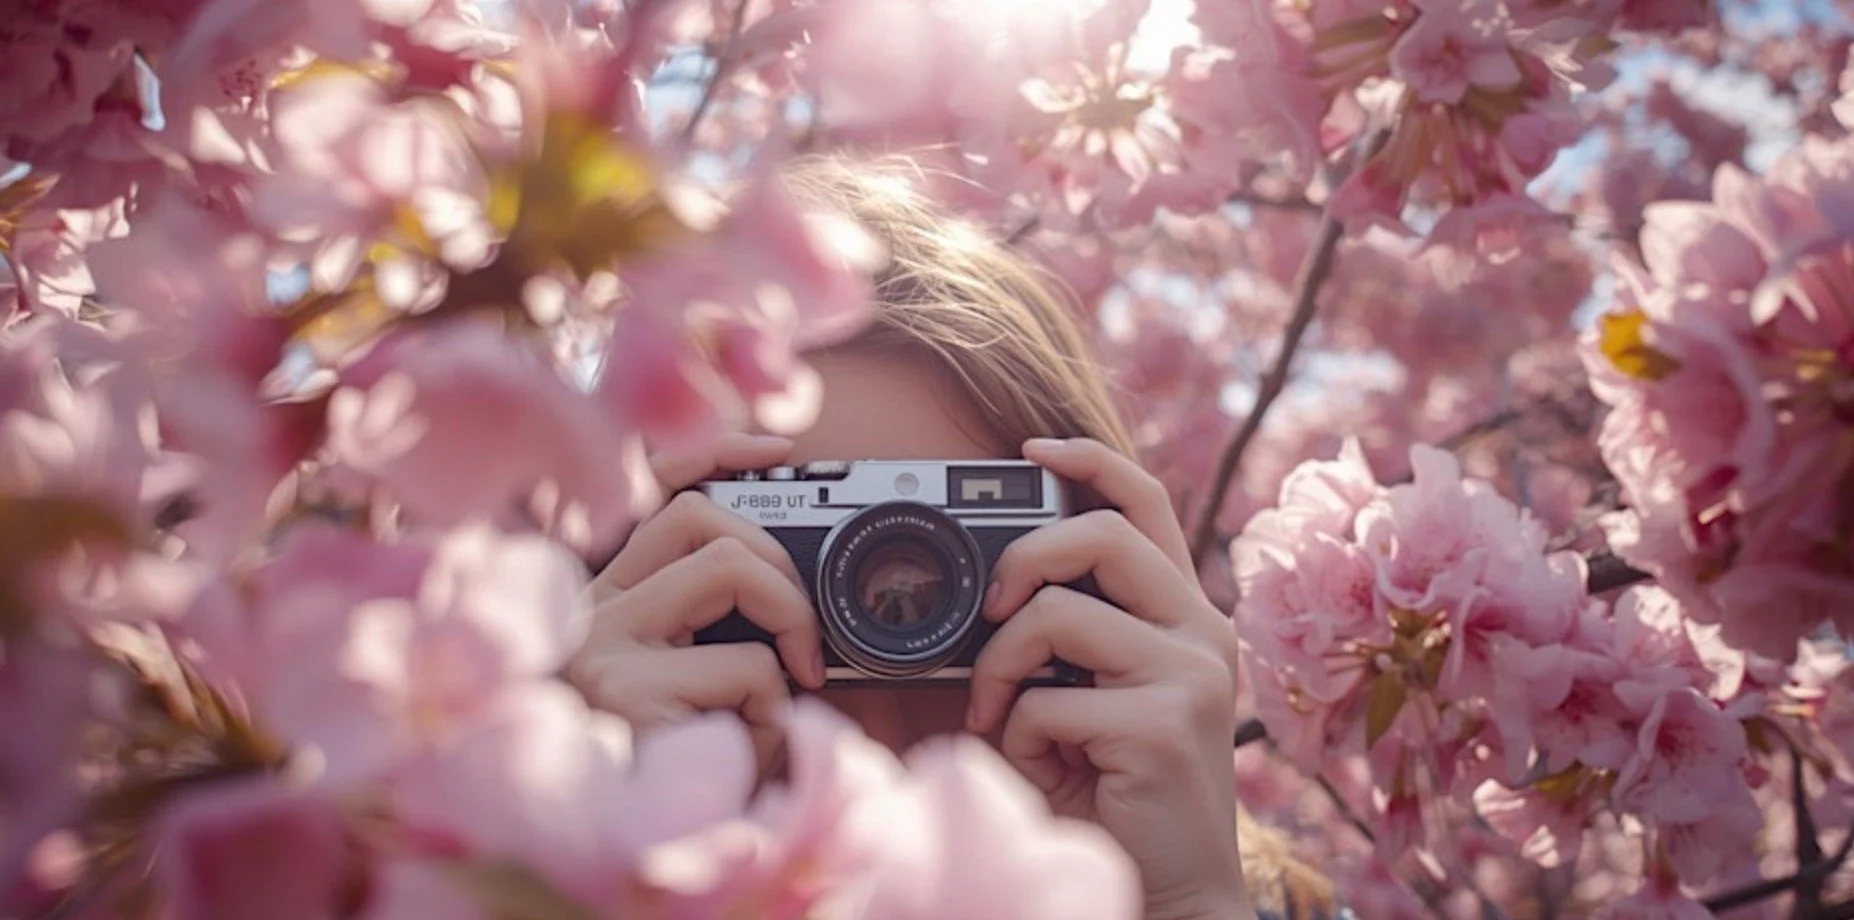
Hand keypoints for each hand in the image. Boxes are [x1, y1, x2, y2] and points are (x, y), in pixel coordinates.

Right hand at [566, 432, 826, 769]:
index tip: (779, 450)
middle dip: (777, 560)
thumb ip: (706, 635)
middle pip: (698, 516)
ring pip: (729, 569)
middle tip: (805, 636)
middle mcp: (585, 616)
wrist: (619, 864)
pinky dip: (774, 715)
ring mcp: (602, 651)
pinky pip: (747, 669)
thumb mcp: (677, 694)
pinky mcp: (629, 696)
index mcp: (596, 605)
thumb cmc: (657, 781)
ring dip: (786, 628)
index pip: (647, 495)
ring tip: (785, 694)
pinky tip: (749, 758)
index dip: (717, 454)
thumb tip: (789, 585)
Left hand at [967, 437, 1256, 919]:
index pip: (1146, 503)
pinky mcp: (1163, 727)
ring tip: (998, 715)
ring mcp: (1190, 676)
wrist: (1170, 891)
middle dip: (1023, 558)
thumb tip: (991, 585)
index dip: (1089, 459)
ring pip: (1057, 616)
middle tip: (989, 610)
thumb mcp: (1091, 695)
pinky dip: (1016, 735)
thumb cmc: (1114, 794)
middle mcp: (1202, 632)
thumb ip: (1066, 636)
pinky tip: (1040, 768)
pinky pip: (1045, 702)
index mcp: (1186, 615)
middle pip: (1103, 534)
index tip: (1031, 447)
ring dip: (999, 667)